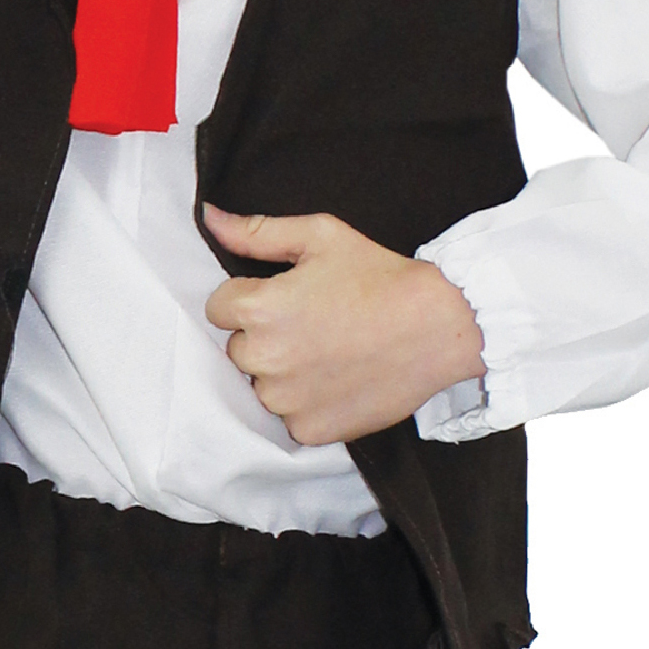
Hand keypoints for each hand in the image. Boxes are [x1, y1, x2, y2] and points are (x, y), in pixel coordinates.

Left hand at [201, 207, 488, 450]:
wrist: (438, 327)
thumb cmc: (380, 277)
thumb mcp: (320, 237)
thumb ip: (256, 232)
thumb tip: (210, 217)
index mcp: (259, 309)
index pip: (218, 308)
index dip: (250, 299)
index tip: (286, 299)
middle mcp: (264, 359)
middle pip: (238, 350)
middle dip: (265, 337)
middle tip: (313, 325)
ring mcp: (286, 400)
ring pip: (261, 387)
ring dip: (283, 374)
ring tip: (328, 354)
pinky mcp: (309, 430)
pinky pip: (289, 419)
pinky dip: (307, 405)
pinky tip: (338, 381)